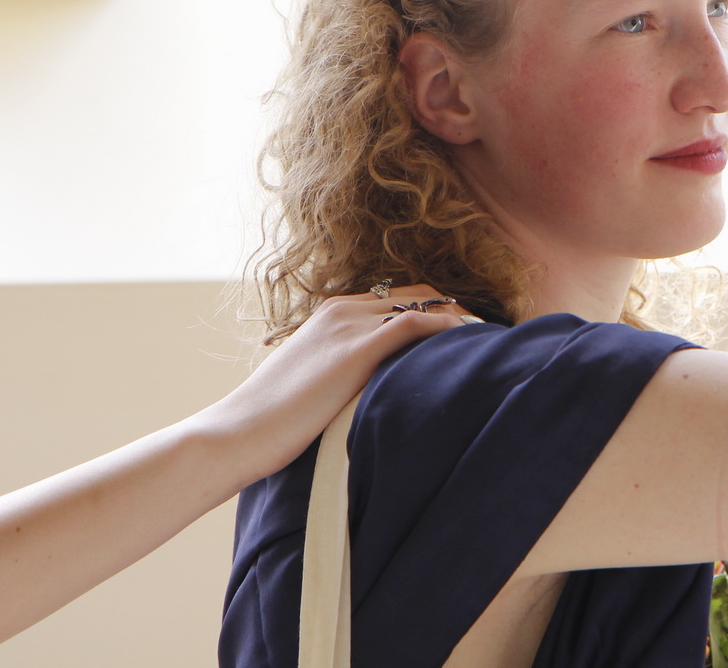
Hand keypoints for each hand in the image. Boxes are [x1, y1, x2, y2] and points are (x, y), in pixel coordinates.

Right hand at [199, 286, 474, 484]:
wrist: (236, 434)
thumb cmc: (269, 423)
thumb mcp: (310, 384)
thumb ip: (341, 374)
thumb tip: (369, 393)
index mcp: (331, 313)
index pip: (397, 298)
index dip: (434, 310)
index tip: (463, 331)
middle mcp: (343, 309)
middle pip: (417, 294)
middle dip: (453, 309)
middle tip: (485, 335)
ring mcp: (351, 324)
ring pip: (423, 303)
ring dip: (460, 318)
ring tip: (491, 340)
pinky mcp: (358, 348)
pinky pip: (420, 322)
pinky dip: (452, 326)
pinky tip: (474, 340)